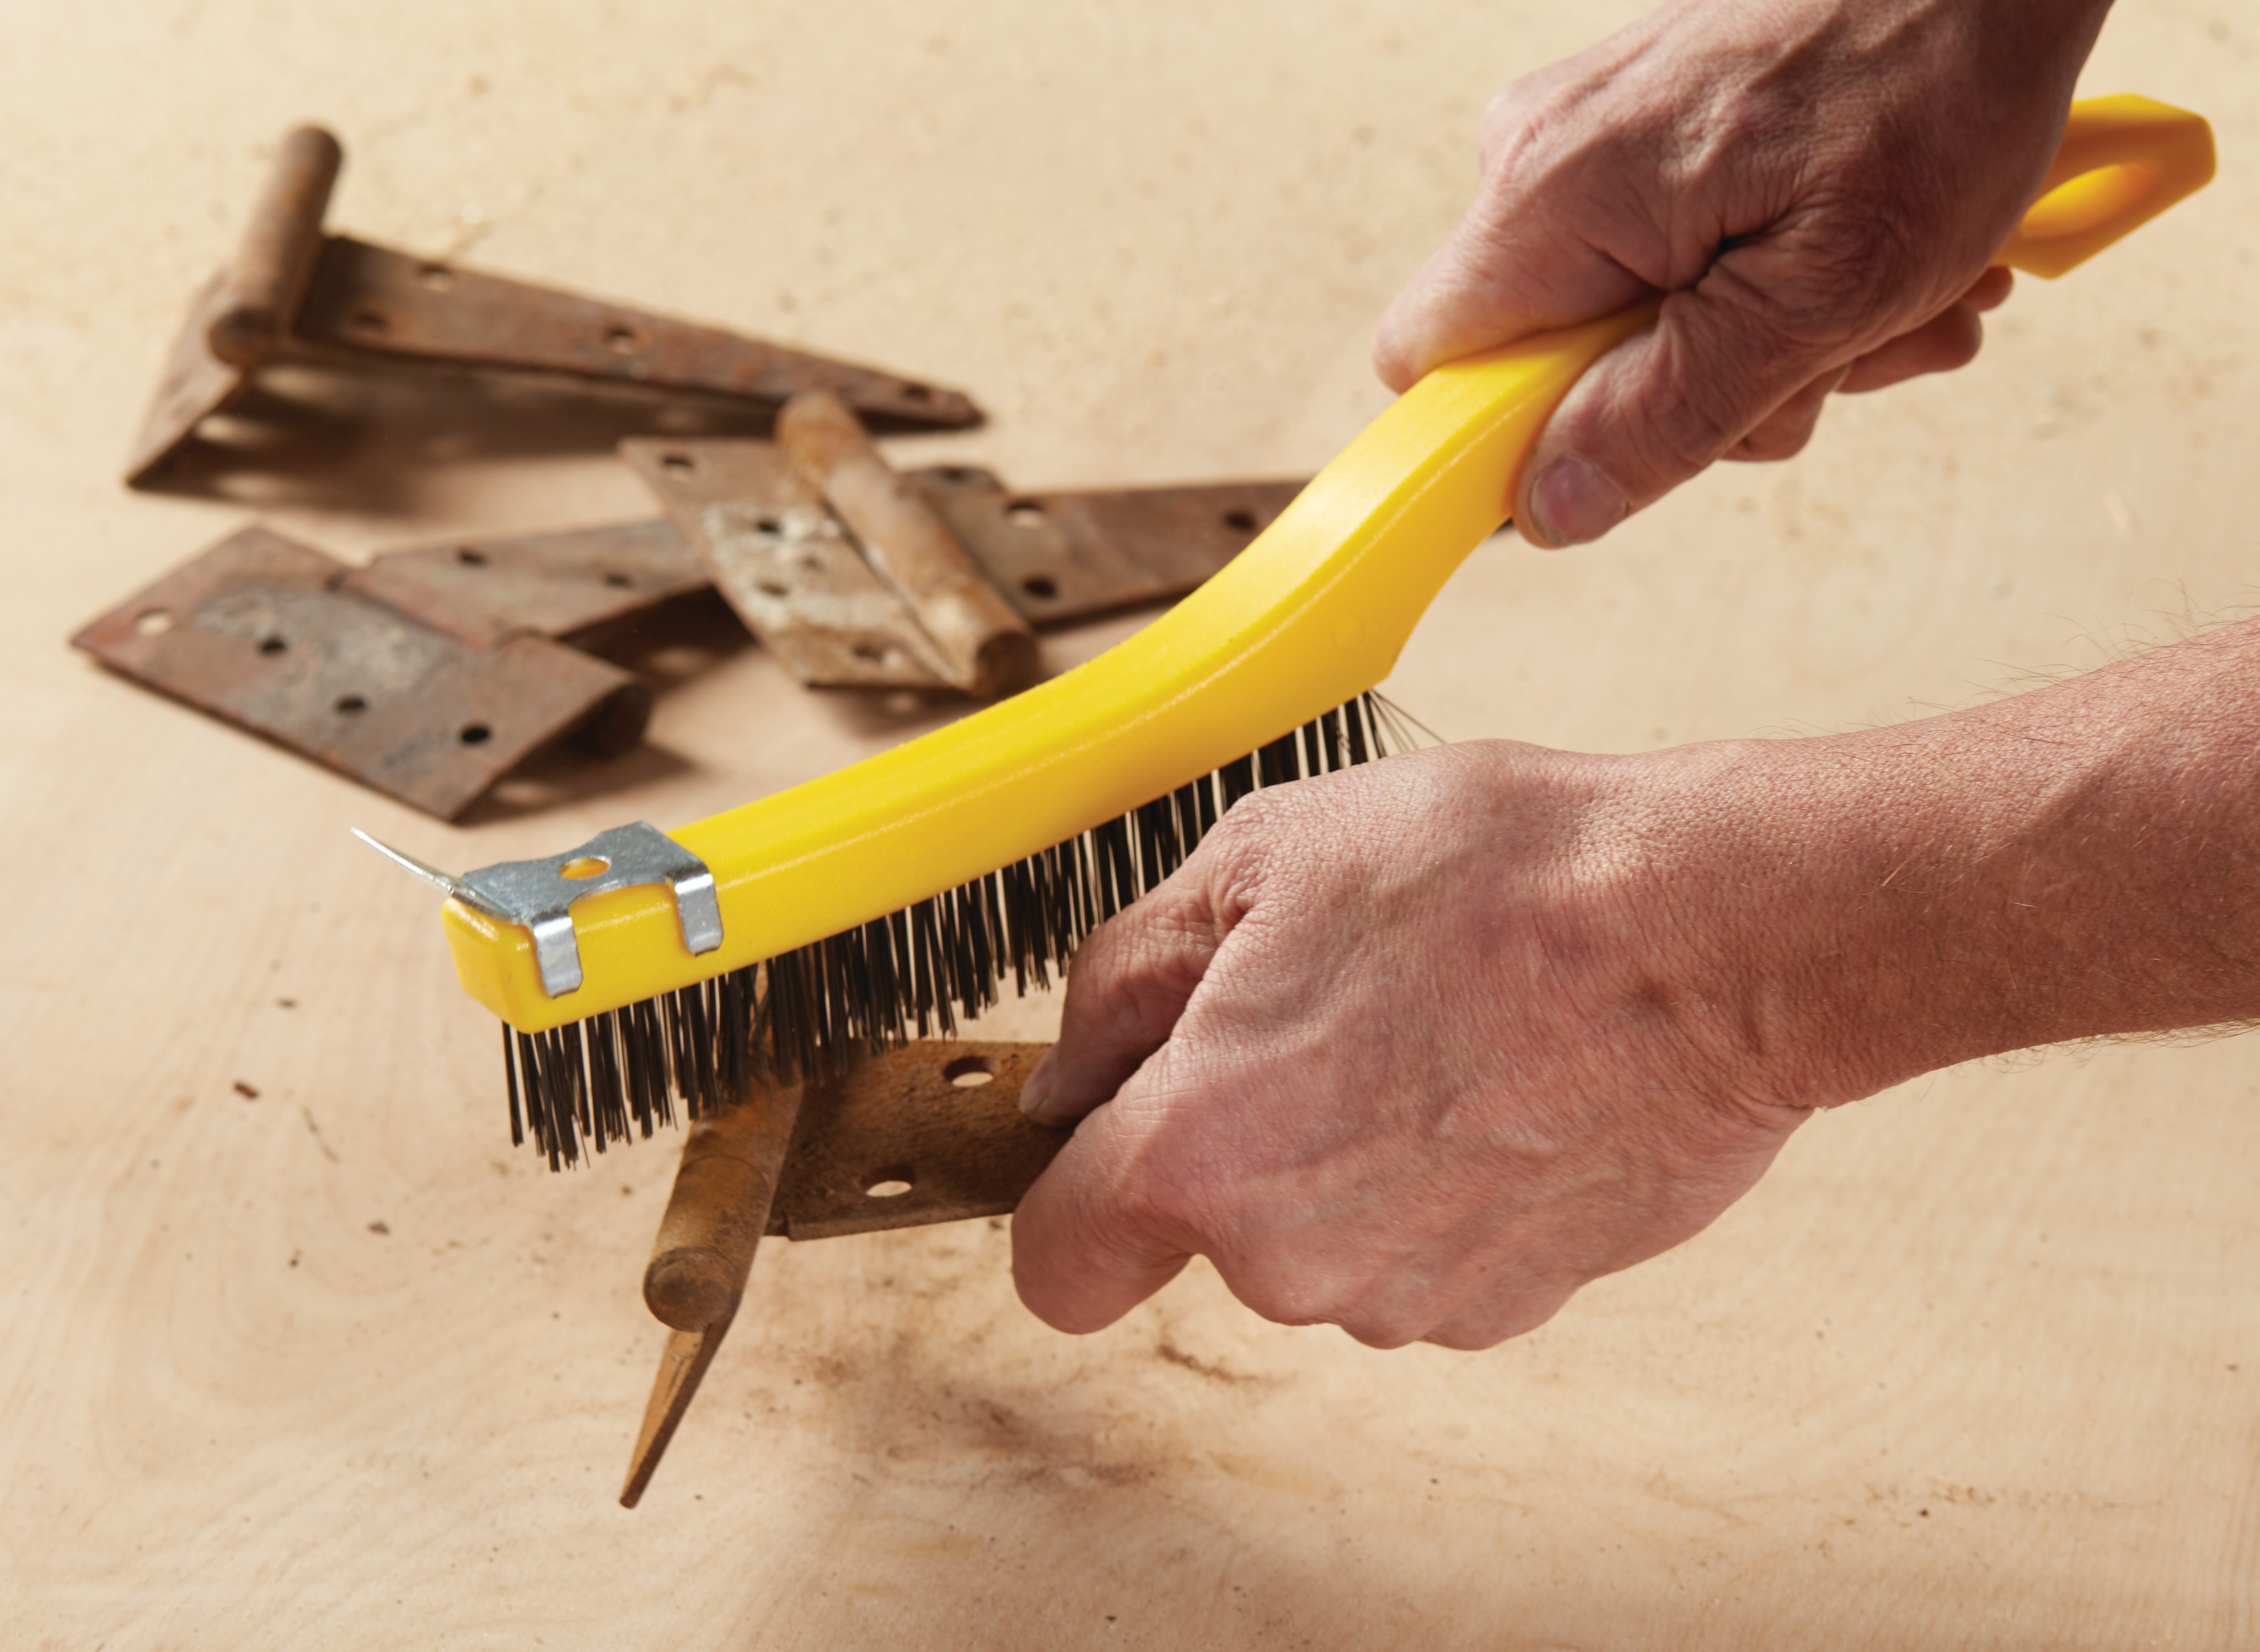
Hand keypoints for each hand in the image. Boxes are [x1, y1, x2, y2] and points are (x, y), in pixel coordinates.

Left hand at [1010, 740, 1818, 1347]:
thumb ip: (1123, 981)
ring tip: (1424, 1036)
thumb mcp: (1260, 858)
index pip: (1057, 1262)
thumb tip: (1069, 1073)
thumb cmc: (1500, 878)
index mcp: (1202, 1154)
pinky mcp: (1508, 1307)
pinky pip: (1416, 1258)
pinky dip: (1432, 1191)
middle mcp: (1293, 1263)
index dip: (1071, 1191)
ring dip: (1338, 1162)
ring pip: (1315, 1248)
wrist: (1709, 934)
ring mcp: (1409, 1300)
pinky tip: (1491, 1087)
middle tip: (1317, 1013)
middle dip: (1230, 1140)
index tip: (1109, 1134)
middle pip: (1202, 1237)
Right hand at [1373, 0, 2112, 545]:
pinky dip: (1778, 290)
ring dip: (1770, 352)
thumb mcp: (1817, 298)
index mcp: (1554, 198)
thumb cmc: (1932, 84)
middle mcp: (1541, 159)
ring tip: (1884, 302)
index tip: (1628, 449)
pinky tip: (1869, 264)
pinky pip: (1674, 269)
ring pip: (1631, 331)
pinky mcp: (1644, 140)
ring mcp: (1590, 143)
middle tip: (1829, 358)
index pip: (1427, 365)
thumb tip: (1550, 507)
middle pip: (1551, 366)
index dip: (1505, 439)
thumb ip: (1670, 414)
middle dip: (1699, 400)